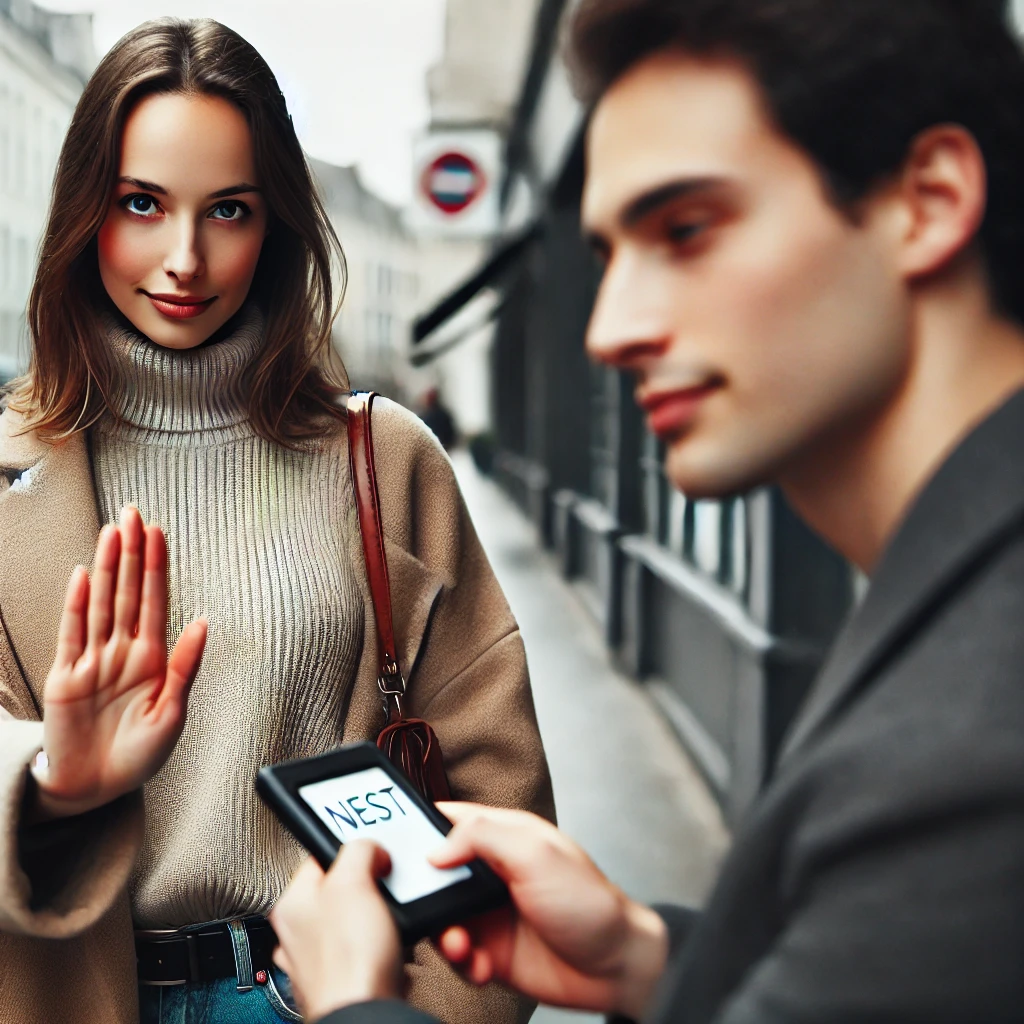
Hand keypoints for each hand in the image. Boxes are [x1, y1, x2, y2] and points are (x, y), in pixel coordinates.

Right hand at [34, 506, 206, 818]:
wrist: (96, 788)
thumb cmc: (140, 754)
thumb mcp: (172, 713)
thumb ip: (185, 667)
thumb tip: (204, 622)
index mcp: (152, 658)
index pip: (155, 601)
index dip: (156, 566)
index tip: (159, 532)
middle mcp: (122, 651)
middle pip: (127, 591)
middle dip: (131, 553)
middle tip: (134, 513)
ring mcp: (93, 660)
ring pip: (101, 603)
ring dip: (106, 568)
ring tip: (112, 532)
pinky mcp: (66, 676)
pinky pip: (72, 633)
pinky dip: (77, 605)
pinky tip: (82, 576)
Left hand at [270, 844, 401, 1020]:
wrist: (365, 1015)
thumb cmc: (349, 960)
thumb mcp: (353, 882)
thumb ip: (358, 851)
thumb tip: (369, 847)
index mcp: (291, 905)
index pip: (319, 858)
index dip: (352, 851)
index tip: (374, 854)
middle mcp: (299, 934)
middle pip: (342, 889)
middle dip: (371, 887)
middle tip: (385, 889)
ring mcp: (322, 960)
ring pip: (358, 920)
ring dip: (382, 918)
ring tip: (392, 923)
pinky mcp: (346, 979)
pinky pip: (370, 949)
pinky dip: (386, 946)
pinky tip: (393, 948)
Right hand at [430, 803, 668, 1019]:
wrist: (614, 968)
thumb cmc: (589, 903)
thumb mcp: (536, 854)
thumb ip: (483, 837)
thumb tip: (436, 848)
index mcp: (503, 836)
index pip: (451, 819)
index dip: (420, 826)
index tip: (395, 843)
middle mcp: (492, 872)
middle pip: (435, 873)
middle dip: (424, 893)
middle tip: (429, 906)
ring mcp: (490, 912)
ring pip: (441, 917)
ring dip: (444, 934)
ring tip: (461, 944)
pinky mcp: (491, 951)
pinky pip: (457, 956)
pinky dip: (462, 963)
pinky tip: (480, 965)